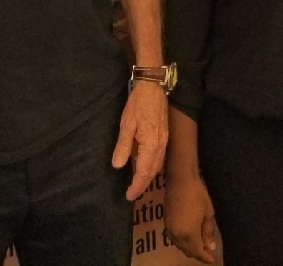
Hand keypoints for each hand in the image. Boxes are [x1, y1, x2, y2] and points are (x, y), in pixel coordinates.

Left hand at [112, 80, 168, 200]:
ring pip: (158, 165)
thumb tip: (117, 166)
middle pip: (153, 171)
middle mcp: (160, 146)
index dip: (137, 186)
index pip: (144, 172)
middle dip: (143, 184)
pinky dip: (152, 166)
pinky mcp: (164, 135)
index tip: (129, 196)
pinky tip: (145, 165)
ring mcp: (164, 141)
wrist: (153, 87)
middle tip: (132, 194)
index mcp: (151, 145)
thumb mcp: (126, 124)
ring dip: (148, 176)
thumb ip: (123, 146)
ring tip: (137, 183)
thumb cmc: (138, 104)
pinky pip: (159, 157)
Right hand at [165, 170, 218, 262]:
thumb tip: (211, 247)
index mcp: (189, 233)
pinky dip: (182, 242)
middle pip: (188, 251)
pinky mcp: (165, 222)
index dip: (206, 257)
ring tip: (200, 245)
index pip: (198, 252)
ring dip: (189, 249)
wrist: (180, 179)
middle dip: (198, 254)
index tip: (213, 259)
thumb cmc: (197, 194)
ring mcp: (170, 229)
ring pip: (179, 246)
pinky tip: (189, 238)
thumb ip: (208, 232)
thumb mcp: (208, 213)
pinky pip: (174, 239)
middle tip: (208, 252)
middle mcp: (177, 235)